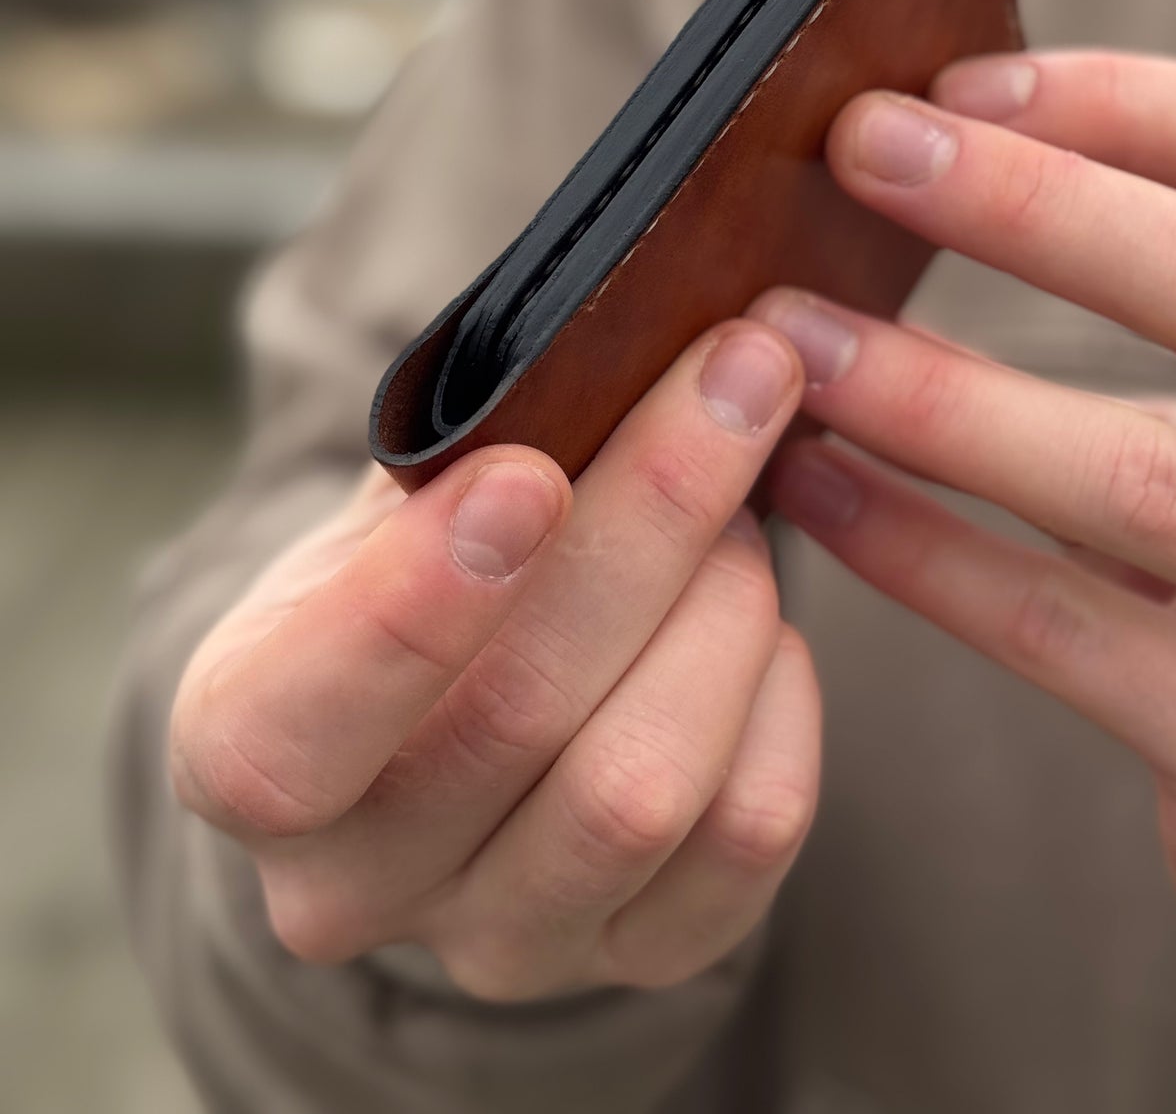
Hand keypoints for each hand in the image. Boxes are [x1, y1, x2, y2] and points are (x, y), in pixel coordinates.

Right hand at [169, 322, 819, 999]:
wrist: (443, 717)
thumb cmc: (407, 572)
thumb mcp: (384, 504)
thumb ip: (456, 459)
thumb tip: (597, 366)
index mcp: (246, 751)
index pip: (298, 727)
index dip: (416, 606)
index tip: (526, 475)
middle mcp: (352, 885)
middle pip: (518, 718)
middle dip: (652, 518)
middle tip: (739, 374)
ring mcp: (497, 941)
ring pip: (644, 787)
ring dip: (725, 603)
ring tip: (747, 499)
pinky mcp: (635, 958)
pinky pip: (749, 836)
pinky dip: (780, 699)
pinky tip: (764, 617)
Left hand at [756, 51, 1175, 1042]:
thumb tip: (943, 174)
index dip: (1127, 100)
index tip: (961, 83)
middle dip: (1032, 203)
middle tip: (865, 149)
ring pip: (1136, 481)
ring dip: (939, 395)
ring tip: (793, 341)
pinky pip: (1071, 640)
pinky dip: (925, 554)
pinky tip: (818, 494)